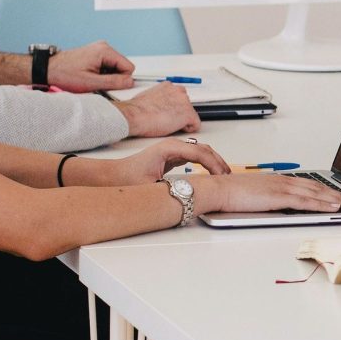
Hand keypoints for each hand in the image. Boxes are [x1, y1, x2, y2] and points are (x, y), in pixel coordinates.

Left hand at [48, 41, 135, 91]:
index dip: (121, 79)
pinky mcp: (95, 54)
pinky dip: (101, 74)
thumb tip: (130, 82)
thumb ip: (114, 82)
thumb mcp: (91, 82)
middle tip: (97, 83)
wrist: (48, 69)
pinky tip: (89, 76)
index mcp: (104, 51)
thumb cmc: (64, 74)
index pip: (129, 67)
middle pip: (122, 67)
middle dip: (113, 78)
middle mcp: (103, 47)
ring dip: (106, 77)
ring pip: (115, 68)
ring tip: (91, 79)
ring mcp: (99, 49)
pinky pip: (107, 66)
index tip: (109, 85)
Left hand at [96, 139, 230, 186]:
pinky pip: (195, 156)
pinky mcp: (172, 156)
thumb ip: (172, 188)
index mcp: (169, 148)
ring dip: (214, 162)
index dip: (214, 164)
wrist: (112, 176)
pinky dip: (206, 163)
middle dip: (218, 162)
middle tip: (228, 176)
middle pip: (204, 149)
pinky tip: (211, 173)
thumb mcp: (151, 186)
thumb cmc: (127, 178)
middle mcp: (173, 146)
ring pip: (202, 152)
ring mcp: (173, 150)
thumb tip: (190, 193)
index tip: (222, 176)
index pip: (200, 153)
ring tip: (223, 175)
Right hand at [113, 83, 199, 137]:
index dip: (175, 107)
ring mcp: (185, 102)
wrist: (135, 116)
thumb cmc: (137, 110)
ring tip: (168, 125)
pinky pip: (195, 125)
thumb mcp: (148, 97)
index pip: (179, 96)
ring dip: (182, 121)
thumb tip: (159, 105)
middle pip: (187, 105)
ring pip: (191, 115)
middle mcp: (178, 91)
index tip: (170, 113)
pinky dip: (188, 129)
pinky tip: (175, 129)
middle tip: (168, 121)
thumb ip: (159, 98)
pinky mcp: (188, 114)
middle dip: (179, 113)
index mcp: (168, 86)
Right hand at [190, 173, 340, 214]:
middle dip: (339, 195)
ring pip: (317, 193)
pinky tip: (334, 207)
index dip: (328, 191)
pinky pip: (305, 201)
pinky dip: (322, 204)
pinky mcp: (278, 197)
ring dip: (337, 199)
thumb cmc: (230, 194)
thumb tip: (279, 208)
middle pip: (318, 188)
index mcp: (279, 181)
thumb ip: (270, 200)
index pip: (310, 185)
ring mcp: (282, 188)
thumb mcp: (256, 196)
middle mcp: (284, 181)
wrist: (217, 189)